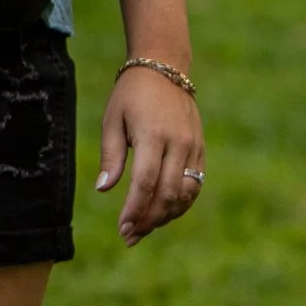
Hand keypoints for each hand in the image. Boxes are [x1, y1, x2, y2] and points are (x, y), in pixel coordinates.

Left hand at [97, 67, 204, 244]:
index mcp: (153, 136)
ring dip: (166, 216)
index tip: (122, 229)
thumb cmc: (130, 94)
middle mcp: (179, 145)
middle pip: (168, 194)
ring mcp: (194, 148)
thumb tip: (103, 189)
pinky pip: (195, 184)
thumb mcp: (113, 120)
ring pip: (186, 194)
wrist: (164, 68)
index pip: (146, 184)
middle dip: (149, 220)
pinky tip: (163, 213)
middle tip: (129, 236)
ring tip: (143, 229)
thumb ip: (112, 156)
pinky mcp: (201, 150)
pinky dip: (181, 203)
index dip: (135, 210)